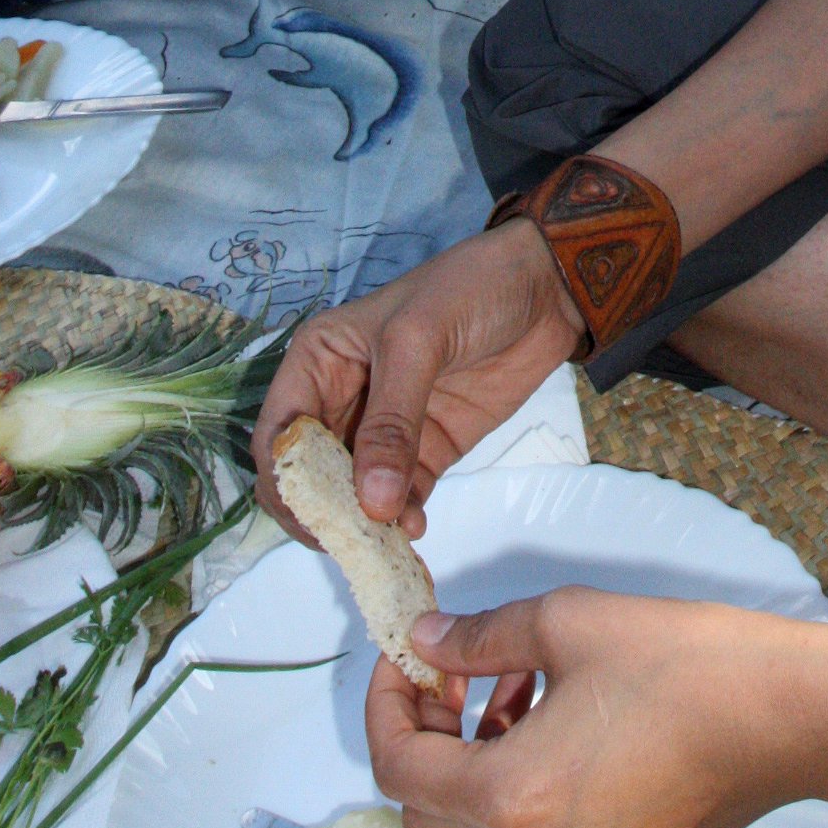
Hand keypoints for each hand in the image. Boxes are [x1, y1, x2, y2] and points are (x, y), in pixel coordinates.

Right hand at [251, 221, 588, 536]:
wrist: (547, 287)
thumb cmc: (471, 289)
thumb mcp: (419, 341)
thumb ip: (392, 422)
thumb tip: (369, 503)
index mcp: (320, 360)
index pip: (280, 434)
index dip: (286, 479)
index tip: (316, 515)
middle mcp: (342, 399)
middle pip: (310, 476)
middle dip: (325, 512)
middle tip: (356, 538)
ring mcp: (386, 430)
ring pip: (353, 494)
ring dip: (365, 524)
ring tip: (392, 540)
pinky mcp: (427, 450)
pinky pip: (400, 498)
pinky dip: (401, 520)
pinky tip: (414, 528)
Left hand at [368, 590, 827, 827]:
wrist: (784, 715)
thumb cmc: (686, 667)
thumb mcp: (569, 624)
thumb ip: (482, 637)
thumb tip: (427, 641)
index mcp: (513, 801)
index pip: (400, 769)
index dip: (387, 706)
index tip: (401, 661)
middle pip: (428, 813)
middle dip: (427, 737)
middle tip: (452, 671)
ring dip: (476, 759)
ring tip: (517, 684)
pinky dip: (522, 786)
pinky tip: (557, 720)